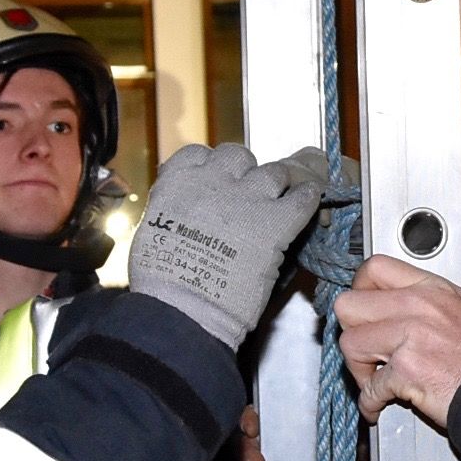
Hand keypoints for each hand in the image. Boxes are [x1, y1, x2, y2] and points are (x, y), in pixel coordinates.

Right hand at [127, 144, 330, 346]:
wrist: (184, 306)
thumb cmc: (163, 279)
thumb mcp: (154, 230)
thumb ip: (174, 209)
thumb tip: (186, 212)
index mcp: (181, 180)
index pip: (200, 154)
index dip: (212, 166)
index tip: (216, 180)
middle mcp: (215, 178)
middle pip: (239, 156)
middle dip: (245, 172)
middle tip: (247, 195)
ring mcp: (249, 196)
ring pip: (274, 172)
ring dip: (277, 186)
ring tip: (278, 204)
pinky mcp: (277, 220)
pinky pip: (303, 197)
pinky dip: (307, 199)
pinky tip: (306, 205)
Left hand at [334, 256, 460, 430]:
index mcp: (434, 289)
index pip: (374, 268)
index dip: (359, 289)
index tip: (363, 310)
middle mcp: (417, 306)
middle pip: (348, 304)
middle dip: (351, 330)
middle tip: (364, 348)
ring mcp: (409, 337)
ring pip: (350, 344)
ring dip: (357, 368)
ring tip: (371, 380)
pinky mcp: (405, 370)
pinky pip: (368, 387)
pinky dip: (370, 403)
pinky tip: (377, 407)